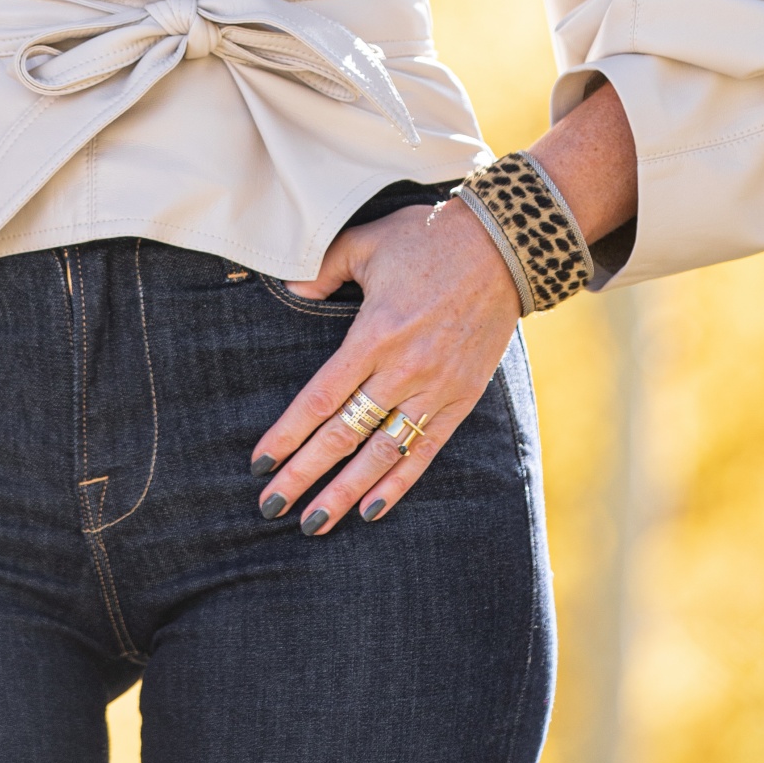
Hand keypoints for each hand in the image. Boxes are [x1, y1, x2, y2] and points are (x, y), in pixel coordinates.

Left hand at [251, 196, 520, 536]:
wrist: (504, 248)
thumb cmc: (428, 238)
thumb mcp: (366, 242)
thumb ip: (322, 268)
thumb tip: (290, 290)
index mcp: (374, 333)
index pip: (320, 398)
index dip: (288, 435)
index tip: (260, 463)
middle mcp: (403, 368)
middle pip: (344, 434)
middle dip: (304, 475)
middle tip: (271, 507)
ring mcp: (435, 387)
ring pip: (381, 452)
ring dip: (345, 491)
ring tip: (314, 524)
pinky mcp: (462, 397)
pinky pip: (425, 449)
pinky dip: (398, 482)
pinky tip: (371, 510)